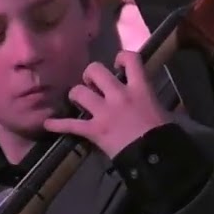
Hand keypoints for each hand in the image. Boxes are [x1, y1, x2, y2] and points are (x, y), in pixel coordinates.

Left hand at [43, 50, 169, 158]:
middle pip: (95, 70)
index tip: (118, 64)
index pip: (130, 59)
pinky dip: (57, 125)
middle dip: (91, 75)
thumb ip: (152, 100)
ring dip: (77, 94)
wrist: (154, 157)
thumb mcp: (162, 111)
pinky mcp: (94, 130)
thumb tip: (152, 100)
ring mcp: (103, 112)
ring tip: (80, 100)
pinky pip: (70, 125)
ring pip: (78, 92)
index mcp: (139, 89)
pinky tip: (48, 124)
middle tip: (94, 84)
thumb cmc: (164, 134)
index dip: (121, 57)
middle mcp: (118, 95)